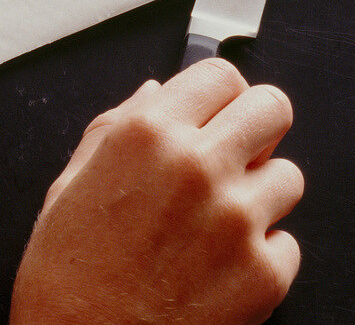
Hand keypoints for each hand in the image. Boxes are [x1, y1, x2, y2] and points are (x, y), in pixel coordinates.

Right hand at [11, 59, 303, 323]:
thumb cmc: (65, 279)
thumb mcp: (69, 187)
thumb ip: (115, 127)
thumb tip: (155, 93)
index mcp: (146, 135)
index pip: (221, 74)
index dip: (219, 95)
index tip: (215, 112)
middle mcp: (198, 166)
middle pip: (273, 108)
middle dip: (255, 128)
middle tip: (234, 155)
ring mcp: (238, 220)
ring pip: (289, 176)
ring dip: (260, 194)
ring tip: (220, 223)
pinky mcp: (265, 274)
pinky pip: (287, 242)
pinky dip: (262, 254)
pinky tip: (220, 268)